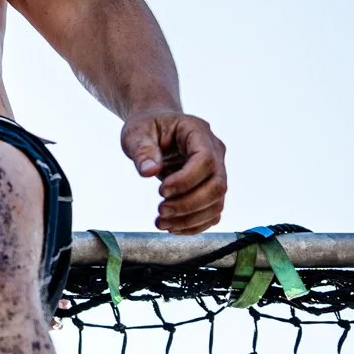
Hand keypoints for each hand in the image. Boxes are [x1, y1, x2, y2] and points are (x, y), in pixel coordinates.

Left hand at [120, 110, 226, 234]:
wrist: (156, 129)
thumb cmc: (147, 127)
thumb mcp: (136, 132)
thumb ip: (142, 150)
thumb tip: (149, 171)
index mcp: (198, 132)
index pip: (205, 160)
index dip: (186, 180)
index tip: (160, 191)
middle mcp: (215, 151)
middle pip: (217, 185)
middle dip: (189, 204)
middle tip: (161, 212)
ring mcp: (217, 171)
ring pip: (216, 202)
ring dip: (190, 219)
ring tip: (162, 222)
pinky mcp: (211, 188)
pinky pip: (212, 212)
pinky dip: (194, 225)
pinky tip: (173, 226)